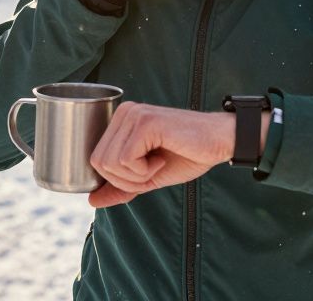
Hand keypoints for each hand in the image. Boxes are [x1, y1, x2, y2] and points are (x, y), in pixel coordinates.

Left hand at [88, 102, 231, 207]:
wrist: (220, 142)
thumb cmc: (188, 155)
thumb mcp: (148, 177)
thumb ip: (120, 187)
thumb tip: (92, 201)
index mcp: (121, 121)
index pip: (96, 159)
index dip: (120, 179)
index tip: (147, 171)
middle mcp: (124, 113)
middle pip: (99, 163)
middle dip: (127, 180)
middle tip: (154, 169)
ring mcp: (133, 115)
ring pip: (110, 163)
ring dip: (137, 176)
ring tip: (159, 162)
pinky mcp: (145, 122)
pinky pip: (126, 160)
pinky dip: (145, 171)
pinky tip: (162, 158)